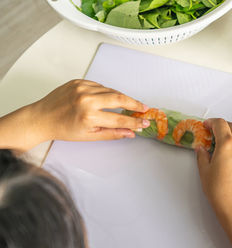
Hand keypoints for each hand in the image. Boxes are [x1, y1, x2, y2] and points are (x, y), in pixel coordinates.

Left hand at [31, 79, 149, 141]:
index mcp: (89, 117)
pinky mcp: (79, 81)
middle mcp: (86, 100)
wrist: (42, 118)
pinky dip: (107, 91)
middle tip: (144, 108)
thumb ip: (113, 134)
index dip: (135, 122)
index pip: (119, 120)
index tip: (144, 122)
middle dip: (135, 104)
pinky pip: (100, 85)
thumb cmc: (63, 129)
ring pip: (111, 90)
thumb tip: (130, 133)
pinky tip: (110, 97)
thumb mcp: (90, 136)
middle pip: (119, 99)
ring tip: (130, 103)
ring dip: (122, 97)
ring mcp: (82, 88)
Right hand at [196, 118, 231, 217]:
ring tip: (220, 148)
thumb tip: (202, 150)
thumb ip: (202, 156)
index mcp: (227, 144)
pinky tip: (229, 160)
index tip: (206, 125)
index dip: (211, 122)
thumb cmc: (221, 192)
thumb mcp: (205, 171)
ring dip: (230, 138)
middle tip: (212, 132)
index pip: (220, 124)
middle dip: (221, 126)